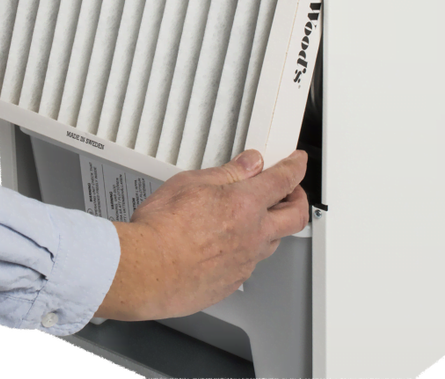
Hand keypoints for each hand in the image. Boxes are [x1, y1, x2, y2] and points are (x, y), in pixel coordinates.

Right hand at [95, 149, 308, 320]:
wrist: (146, 271)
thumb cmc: (160, 230)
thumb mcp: (190, 183)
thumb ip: (226, 174)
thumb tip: (249, 163)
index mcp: (245, 204)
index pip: (284, 179)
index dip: (294, 166)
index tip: (297, 161)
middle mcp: (253, 235)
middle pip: (296, 216)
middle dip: (298, 199)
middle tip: (290, 191)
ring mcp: (245, 262)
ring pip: (273, 242)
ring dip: (272, 227)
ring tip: (255, 218)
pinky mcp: (231, 283)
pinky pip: (249, 265)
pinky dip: (246, 251)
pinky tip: (226, 246)